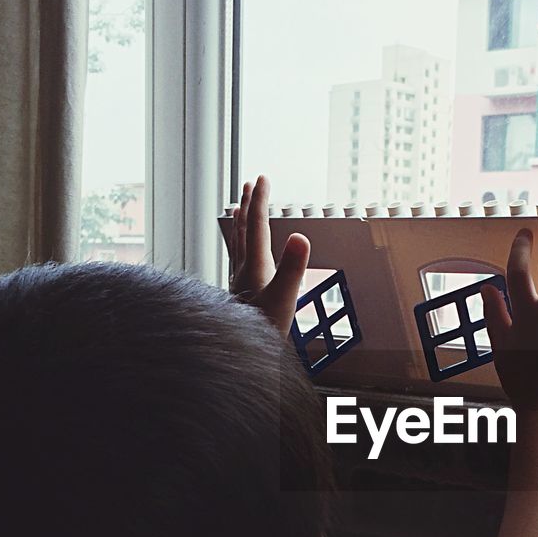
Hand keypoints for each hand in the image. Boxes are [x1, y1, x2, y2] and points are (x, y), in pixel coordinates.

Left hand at [228, 175, 309, 337]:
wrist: (242, 358)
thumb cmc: (265, 331)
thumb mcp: (284, 299)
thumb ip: (293, 268)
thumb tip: (299, 235)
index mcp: (254, 267)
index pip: (256, 225)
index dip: (260, 200)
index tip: (263, 178)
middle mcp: (242, 271)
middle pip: (242, 230)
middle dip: (248, 205)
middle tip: (250, 184)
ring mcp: (239, 283)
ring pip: (238, 245)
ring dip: (242, 223)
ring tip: (241, 209)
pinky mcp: (241, 295)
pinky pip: (239, 261)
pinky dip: (241, 247)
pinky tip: (243, 254)